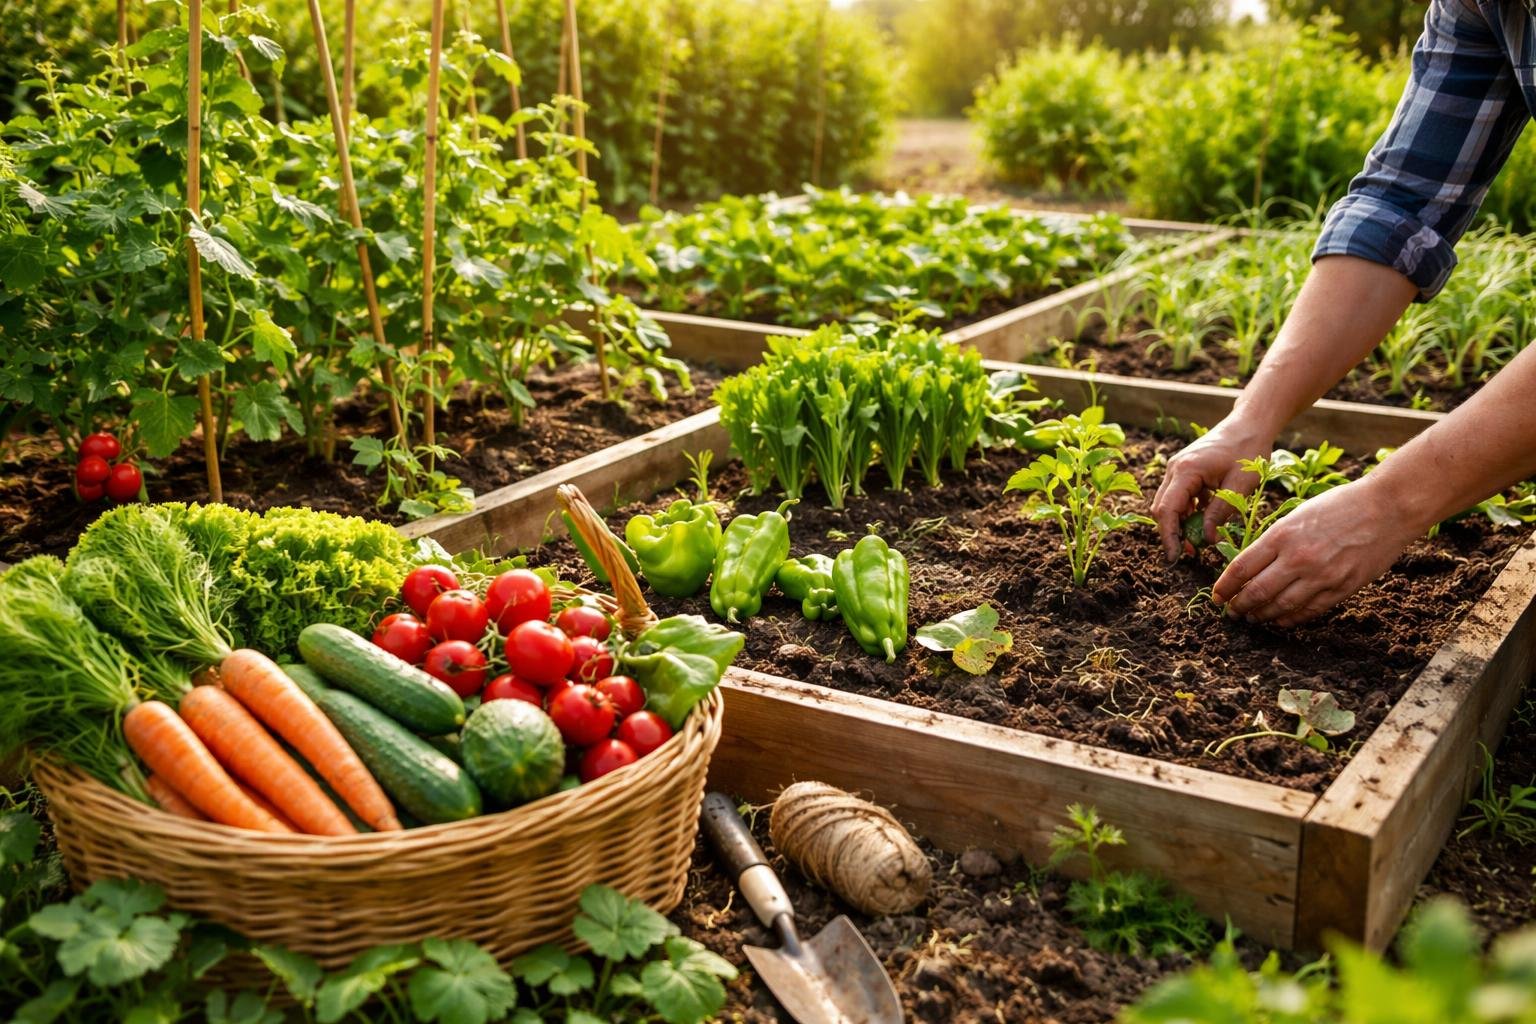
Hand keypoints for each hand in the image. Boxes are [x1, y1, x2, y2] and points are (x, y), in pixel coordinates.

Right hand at [1150, 419, 1272, 561]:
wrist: (1249, 424)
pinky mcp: (1184, 471)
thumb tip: (1207, 540)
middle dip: (1173, 533)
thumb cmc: (1248, 450)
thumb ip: (1220, 513)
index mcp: (1185, 471)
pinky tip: (1205, 519)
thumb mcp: (1239, 486)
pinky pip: (1179, 497)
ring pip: (1169, 504)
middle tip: (1192, 552)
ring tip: (1200, 539)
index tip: (1176, 557)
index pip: (1167, 510)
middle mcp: (1174, 469)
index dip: (1169, 536)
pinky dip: (1188, 512)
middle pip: (1162, 509)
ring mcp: (1177, 469)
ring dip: (1181, 523)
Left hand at [1211, 477, 1418, 626]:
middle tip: (1231, 612)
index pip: (1241, 568)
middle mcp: (1298, 558)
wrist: (1387, 507)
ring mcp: (1321, 576)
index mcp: (1282, 535)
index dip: (1225, 586)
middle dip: (1239, 606)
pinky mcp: (1342, 587)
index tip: (1217, 596)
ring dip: (1263, 615)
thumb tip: (1251, 567)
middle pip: (1257, 592)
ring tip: (1254, 617)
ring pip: (1281, 606)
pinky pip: (1309, 611)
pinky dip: (1291, 618)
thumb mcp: (1297, 514)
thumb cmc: (1340, 505)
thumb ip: (1275, 541)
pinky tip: (1281, 620)